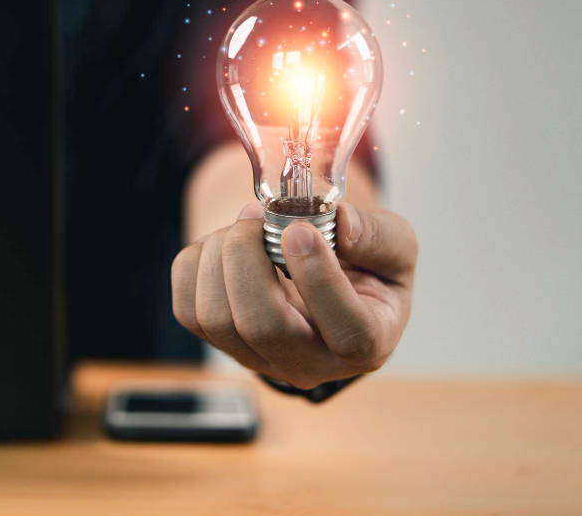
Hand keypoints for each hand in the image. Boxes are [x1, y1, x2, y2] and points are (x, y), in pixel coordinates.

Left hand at [171, 201, 416, 388]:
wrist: (324, 277)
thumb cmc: (364, 265)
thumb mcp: (395, 246)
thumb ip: (380, 236)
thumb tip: (342, 227)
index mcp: (367, 343)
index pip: (347, 332)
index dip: (320, 280)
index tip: (300, 231)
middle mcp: (310, 363)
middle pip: (262, 326)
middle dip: (247, 258)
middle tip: (256, 217)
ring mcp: (259, 359)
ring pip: (215, 318)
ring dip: (219, 256)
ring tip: (244, 227)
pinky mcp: (220, 344)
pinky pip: (187, 309)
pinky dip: (195, 264)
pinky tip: (223, 246)